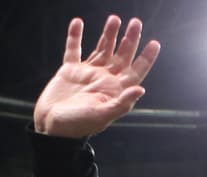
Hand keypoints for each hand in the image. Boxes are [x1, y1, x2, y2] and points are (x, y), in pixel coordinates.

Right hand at [33, 16, 160, 137]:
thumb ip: (121, 103)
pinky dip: (74, 36)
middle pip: (121, 55)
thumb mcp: (101, 116)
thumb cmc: (77, 126)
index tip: (155, 43)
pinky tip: (78, 23)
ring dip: (108, 34)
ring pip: (102, 49)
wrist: (51, 127)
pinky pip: (73, 50)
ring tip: (114, 19)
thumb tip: (141, 89)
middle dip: (130, 39)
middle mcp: (104, 80)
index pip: (135, 71)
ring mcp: (87, 74)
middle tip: (136, 22)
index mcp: (115, 91)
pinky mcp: (70, 71)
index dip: (146, 58)